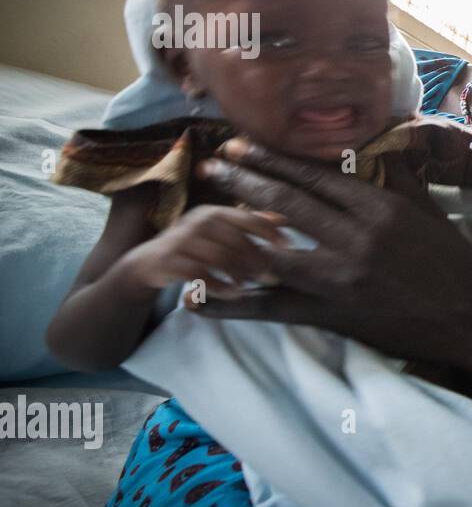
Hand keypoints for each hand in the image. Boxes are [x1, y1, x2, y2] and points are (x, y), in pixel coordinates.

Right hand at [121, 205, 285, 298]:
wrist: (147, 263)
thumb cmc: (192, 247)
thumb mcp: (219, 232)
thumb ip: (247, 225)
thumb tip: (283, 219)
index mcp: (213, 212)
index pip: (247, 218)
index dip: (269, 231)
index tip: (289, 246)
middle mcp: (197, 221)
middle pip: (237, 240)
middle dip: (258, 260)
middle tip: (272, 277)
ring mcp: (182, 239)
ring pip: (221, 257)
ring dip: (240, 275)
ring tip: (250, 286)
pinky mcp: (169, 260)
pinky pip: (201, 274)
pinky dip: (220, 285)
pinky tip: (233, 294)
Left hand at [191, 137, 471, 385]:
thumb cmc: (458, 265)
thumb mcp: (432, 213)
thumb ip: (400, 179)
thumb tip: (382, 143)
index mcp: (381, 208)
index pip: (317, 176)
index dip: (275, 160)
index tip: (243, 145)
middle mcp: (357, 239)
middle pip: (289, 204)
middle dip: (245, 181)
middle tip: (213, 165)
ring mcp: (342, 278)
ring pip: (274, 248)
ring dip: (236, 230)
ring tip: (205, 213)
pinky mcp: (334, 314)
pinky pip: (275, 307)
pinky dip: (235, 304)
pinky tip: (200, 298)